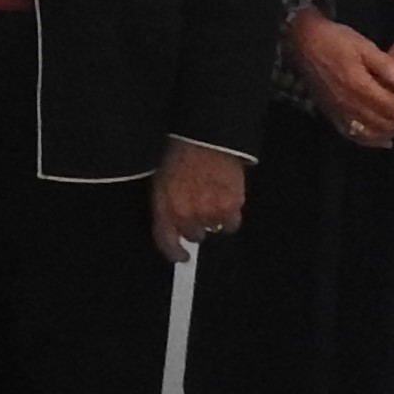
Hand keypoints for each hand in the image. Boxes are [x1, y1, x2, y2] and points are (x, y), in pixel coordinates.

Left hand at [150, 138, 248, 262]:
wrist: (205, 138)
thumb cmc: (181, 152)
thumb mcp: (161, 179)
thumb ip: (166, 204)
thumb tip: (173, 222)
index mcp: (164, 207)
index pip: (167, 242)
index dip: (174, 253)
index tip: (181, 256)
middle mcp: (185, 215)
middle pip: (193, 236)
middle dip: (195, 225)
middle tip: (199, 208)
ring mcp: (209, 214)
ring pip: (214, 230)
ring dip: (213, 219)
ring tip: (213, 197)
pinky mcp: (230, 208)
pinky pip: (232, 224)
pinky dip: (230, 216)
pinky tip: (227, 200)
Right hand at [286, 5, 393, 149]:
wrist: (302, 41)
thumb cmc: (335, 39)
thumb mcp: (364, 45)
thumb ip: (386, 66)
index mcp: (359, 86)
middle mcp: (349, 104)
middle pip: (385, 123)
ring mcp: (338, 111)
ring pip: (370, 132)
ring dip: (391, 132)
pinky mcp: (330, 113)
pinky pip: (352, 134)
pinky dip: (370, 140)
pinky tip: (383, 140)